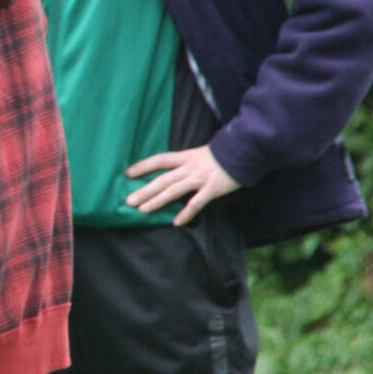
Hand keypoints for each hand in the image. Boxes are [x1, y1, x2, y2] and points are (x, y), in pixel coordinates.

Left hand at [125, 145, 239, 224]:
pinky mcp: (212, 188)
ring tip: (143, 210)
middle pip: (162, 179)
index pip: (160, 160)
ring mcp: (200, 178)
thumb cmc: (221, 155)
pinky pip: (196, 202)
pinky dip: (186, 213)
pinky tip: (177, 222)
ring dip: (157, 201)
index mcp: (185, 157)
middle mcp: (189, 167)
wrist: (244, 151)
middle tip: (128, 201)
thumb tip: (171, 174)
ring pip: (174, 190)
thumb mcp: (199, 154)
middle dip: (144, 190)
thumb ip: (186, 164)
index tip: (128, 173)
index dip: (144, 166)